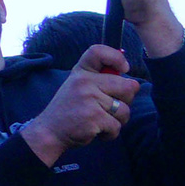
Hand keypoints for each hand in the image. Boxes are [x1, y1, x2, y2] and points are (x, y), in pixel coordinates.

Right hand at [17, 44, 139, 163]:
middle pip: (127, 87)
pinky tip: (96, 130)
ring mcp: (88, 98)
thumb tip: (134, 84)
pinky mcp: (93, 117)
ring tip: (99, 120)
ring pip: (125, 110)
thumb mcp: (80, 87)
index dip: (117, 58)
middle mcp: (84, 81)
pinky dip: (110, 133)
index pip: (99, 52)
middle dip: (125, 101)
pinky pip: (117, 126)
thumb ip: (102, 81)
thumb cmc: (71, 109)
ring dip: (117, 120)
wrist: (50, 131)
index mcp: (81, 72)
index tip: (123, 70)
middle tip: (108, 108)